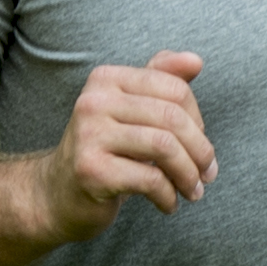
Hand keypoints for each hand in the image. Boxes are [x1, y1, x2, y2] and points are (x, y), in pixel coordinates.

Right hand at [40, 52, 214, 238]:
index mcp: (107, 79)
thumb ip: (162, 81)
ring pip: (165, 147)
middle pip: (172, 117)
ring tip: (193, 191)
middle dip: (200, 150)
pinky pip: (150, 180)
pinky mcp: (91, 170)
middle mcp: (94, 101)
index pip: (174, 89)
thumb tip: (195, 61)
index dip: (198, 121)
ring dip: (188, 175)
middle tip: (207, 174)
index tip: (200, 146)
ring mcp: (89, 135)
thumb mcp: (133, 111)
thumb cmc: (106, 150)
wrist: (59, 194)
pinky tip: (169, 204)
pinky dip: (169, 196)